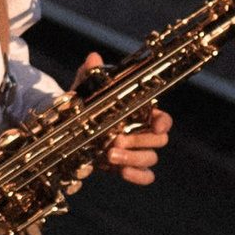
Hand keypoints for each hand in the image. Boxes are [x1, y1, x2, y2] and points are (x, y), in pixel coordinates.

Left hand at [80, 56, 170, 184]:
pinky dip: (138, 176)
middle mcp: (142, 133)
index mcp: (140, 113)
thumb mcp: (85, 91)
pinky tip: (122, 172)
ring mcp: (136, 151)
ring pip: (151, 158)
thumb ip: (90, 76)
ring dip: (133, 158)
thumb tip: (93, 58)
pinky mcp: (127, 167)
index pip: (163, 118)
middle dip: (140, 141)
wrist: (71, 130)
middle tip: (116, 140)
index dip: (164, 121)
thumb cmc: (86, 108)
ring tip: (109, 154)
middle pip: (159, 140)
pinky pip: (145, 176)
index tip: (157, 125)